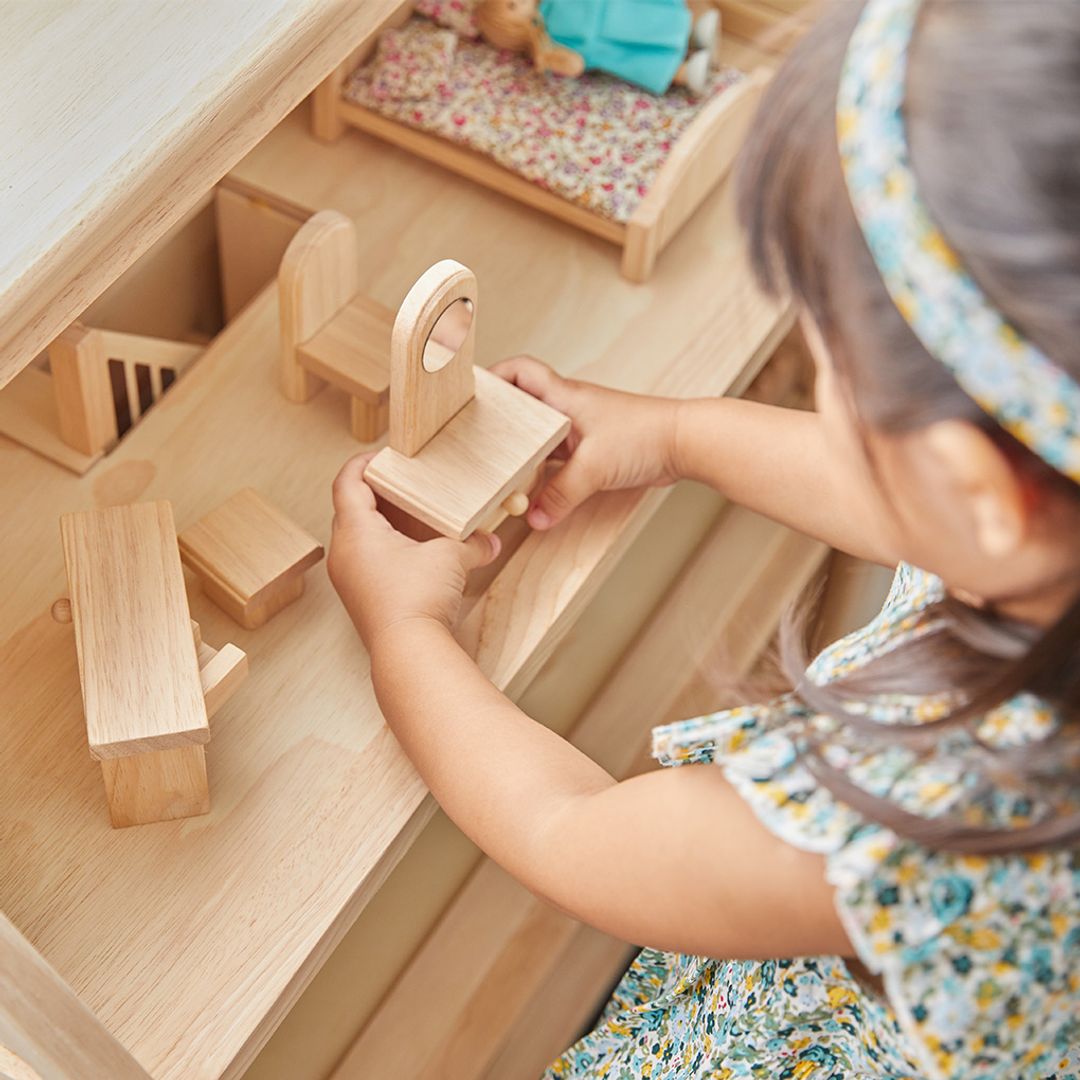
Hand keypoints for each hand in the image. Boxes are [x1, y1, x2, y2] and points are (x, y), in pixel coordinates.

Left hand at [328, 455, 500, 650]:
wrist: (409, 653)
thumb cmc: (418, 600)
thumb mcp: (451, 558)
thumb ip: (472, 543)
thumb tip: (490, 542)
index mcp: (355, 531)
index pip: (347, 481)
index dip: (364, 463)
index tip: (385, 456)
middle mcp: (344, 552)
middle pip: (352, 507)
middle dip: (379, 492)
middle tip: (405, 482)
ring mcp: (349, 578)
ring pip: (360, 536)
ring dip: (385, 523)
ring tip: (415, 515)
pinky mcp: (361, 598)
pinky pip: (368, 560)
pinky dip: (389, 548)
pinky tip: (417, 551)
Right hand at [492, 356, 681, 529]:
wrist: (687, 442)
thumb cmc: (646, 435)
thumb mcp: (595, 466)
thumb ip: (561, 494)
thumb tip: (534, 518)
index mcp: (564, 396)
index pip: (520, 371)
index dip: (494, 377)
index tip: (470, 395)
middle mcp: (569, 410)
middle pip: (523, 409)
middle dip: (500, 423)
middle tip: (475, 442)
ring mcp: (582, 431)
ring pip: (540, 439)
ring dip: (522, 453)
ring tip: (497, 472)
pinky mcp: (595, 451)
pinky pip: (559, 461)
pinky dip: (544, 473)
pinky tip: (533, 492)